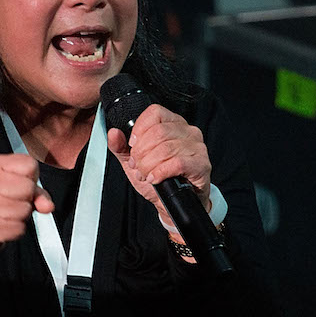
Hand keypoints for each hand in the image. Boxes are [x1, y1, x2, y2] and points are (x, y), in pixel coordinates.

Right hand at [0, 153, 53, 258]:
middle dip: (27, 199)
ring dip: (22, 216)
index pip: (29, 165)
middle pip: (28, 188)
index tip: (20, 184)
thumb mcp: (13, 186)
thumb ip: (36, 191)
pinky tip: (5, 225)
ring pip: (25, 210)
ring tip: (9, 214)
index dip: (31, 178)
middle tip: (15, 202)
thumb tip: (47, 205)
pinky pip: (19, 228)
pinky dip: (17, 230)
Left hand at [105, 104, 211, 229]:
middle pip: (158, 132)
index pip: (155, 113)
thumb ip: (122, 147)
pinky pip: (178, 163)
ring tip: (147, 174)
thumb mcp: (135, 162)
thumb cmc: (158, 179)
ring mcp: (197, 147)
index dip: (139, 129)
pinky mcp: (202, 164)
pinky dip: (161, 172)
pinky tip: (155, 178)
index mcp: (172, 124)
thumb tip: (113, 133)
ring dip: (149, 165)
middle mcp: (188, 131)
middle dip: (141, 153)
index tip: (133, 146)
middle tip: (138, 166)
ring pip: (166, 148)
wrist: (172, 204)